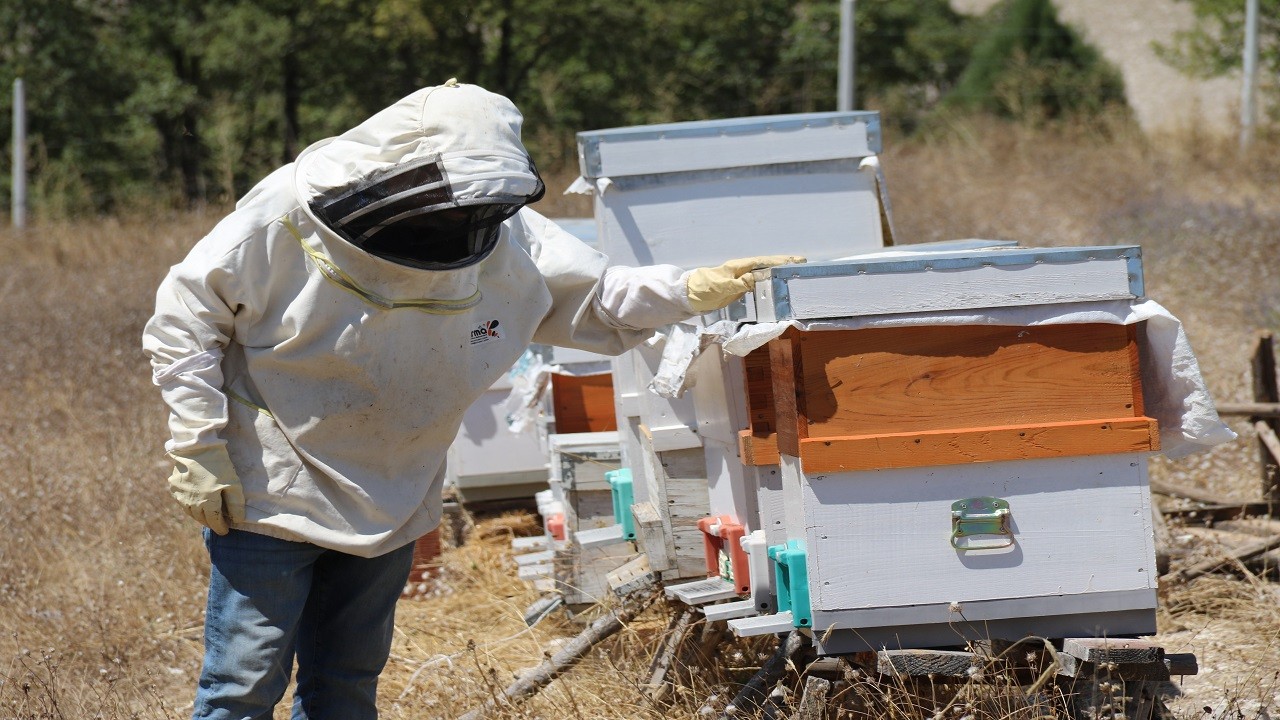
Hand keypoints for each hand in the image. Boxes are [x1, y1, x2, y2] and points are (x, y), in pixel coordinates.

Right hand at [167, 446, 245, 534]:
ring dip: (199, 516)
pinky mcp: (174, 487)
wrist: (197, 447)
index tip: (225, 531)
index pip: (214, 521)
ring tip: (207, 516)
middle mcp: (192, 503)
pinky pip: (181, 503)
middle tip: (218, 524)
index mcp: (208, 503)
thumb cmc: (219, 464)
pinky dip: (189, 506)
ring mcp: (181, 495)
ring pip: (190, 513)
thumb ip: (236, 504)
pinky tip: (195, 504)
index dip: (221, 528)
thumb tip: (238, 520)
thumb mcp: (233, 483)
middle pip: (202, 519)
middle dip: (211, 523)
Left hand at [685, 255, 805, 311]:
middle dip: (783, 265)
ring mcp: (739, 279)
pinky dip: (767, 284)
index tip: (797, 260)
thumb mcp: (722, 286)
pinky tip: (774, 287)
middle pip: (766, 266)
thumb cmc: (703, 289)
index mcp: (739, 267)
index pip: (764, 262)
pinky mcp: (737, 289)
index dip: (780, 261)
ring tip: (792, 275)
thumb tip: (759, 278)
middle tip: (801, 265)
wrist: (688, 296)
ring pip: (762, 275)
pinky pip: (756, 284)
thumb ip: (741, 283)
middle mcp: (741, 270)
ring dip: (777, 274)